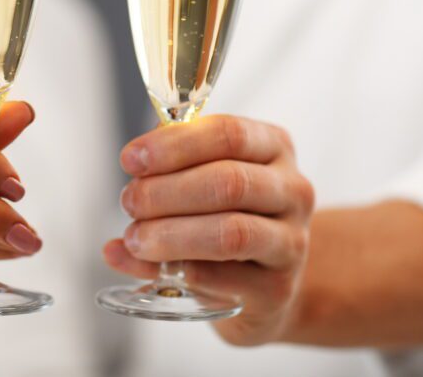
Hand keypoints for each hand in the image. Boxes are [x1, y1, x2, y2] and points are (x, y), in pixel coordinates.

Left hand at [103, 115, 314, 345]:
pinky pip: (223, 278)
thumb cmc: (230, 213)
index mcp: (274, 147)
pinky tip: (149, 266)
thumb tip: (132, 162)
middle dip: (166, 191)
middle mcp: (293, 190)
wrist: (267, 279)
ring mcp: (292, 241)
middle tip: (129, 202)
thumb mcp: (206, 177)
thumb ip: (171, 166)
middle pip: (228, 182)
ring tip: (135, 237)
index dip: (174, 145)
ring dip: (171, 234)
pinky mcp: (277, 288)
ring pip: (230, 232)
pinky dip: (178, 269)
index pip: (228, 134)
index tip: (131, 159)